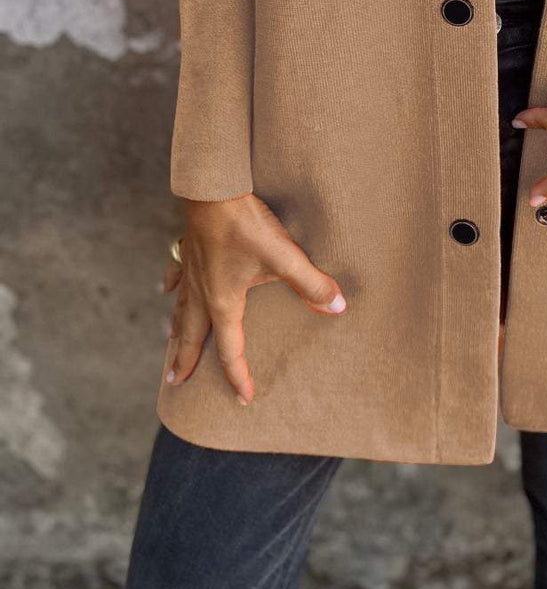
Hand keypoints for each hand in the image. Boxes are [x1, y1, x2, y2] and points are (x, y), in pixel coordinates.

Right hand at [159, 193, 346, 405]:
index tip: (244, 398)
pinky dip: (172, 285)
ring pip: (181, 308)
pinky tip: (166, 287)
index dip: (239, 376)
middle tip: (175, 382)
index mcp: (223, 304)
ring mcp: (191, 271)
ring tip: (171, 340)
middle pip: (191, 336)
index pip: (231, 350)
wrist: (214, 190)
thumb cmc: (246, 225)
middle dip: (185, 361)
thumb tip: (338, 307)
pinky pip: (176, 274)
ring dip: (177, 328)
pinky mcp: (189, 248)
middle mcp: (201, 293)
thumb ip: (311, 284)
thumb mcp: (284, 257)